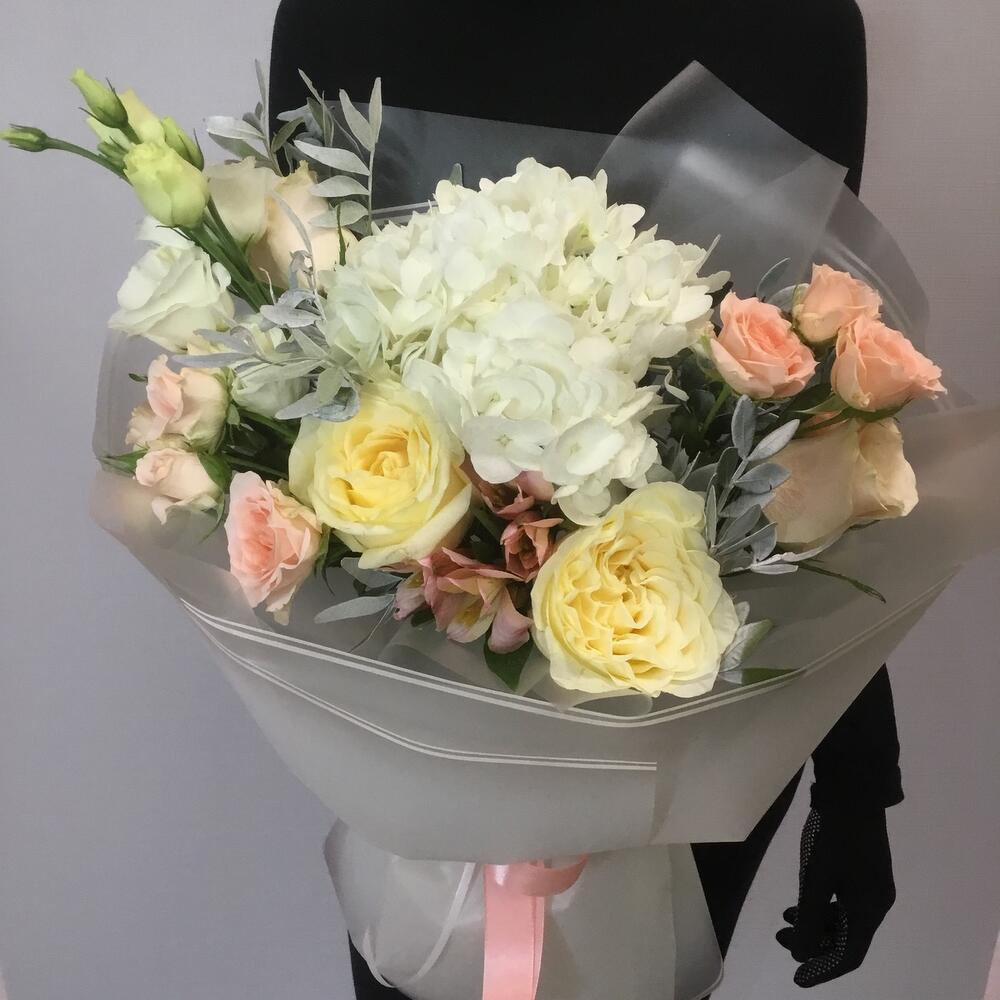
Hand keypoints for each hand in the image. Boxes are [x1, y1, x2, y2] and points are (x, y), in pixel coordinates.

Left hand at [776, 806, 895, 987]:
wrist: (851, 790)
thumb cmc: (832, 835)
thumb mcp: (815, 879)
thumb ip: (807, 917)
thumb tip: (799, 954)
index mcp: (870, 909)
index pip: (849, 955)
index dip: (823, 969)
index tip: (797, 979)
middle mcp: (876, 902)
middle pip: (845, 939)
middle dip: (812, 944)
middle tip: (779, 938)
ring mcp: (871, 885)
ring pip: (841, 920)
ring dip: (813, 924)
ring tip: (783, 921)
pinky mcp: (862, 870)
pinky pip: (842, 902)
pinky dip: (820, 908)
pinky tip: (797, 903)